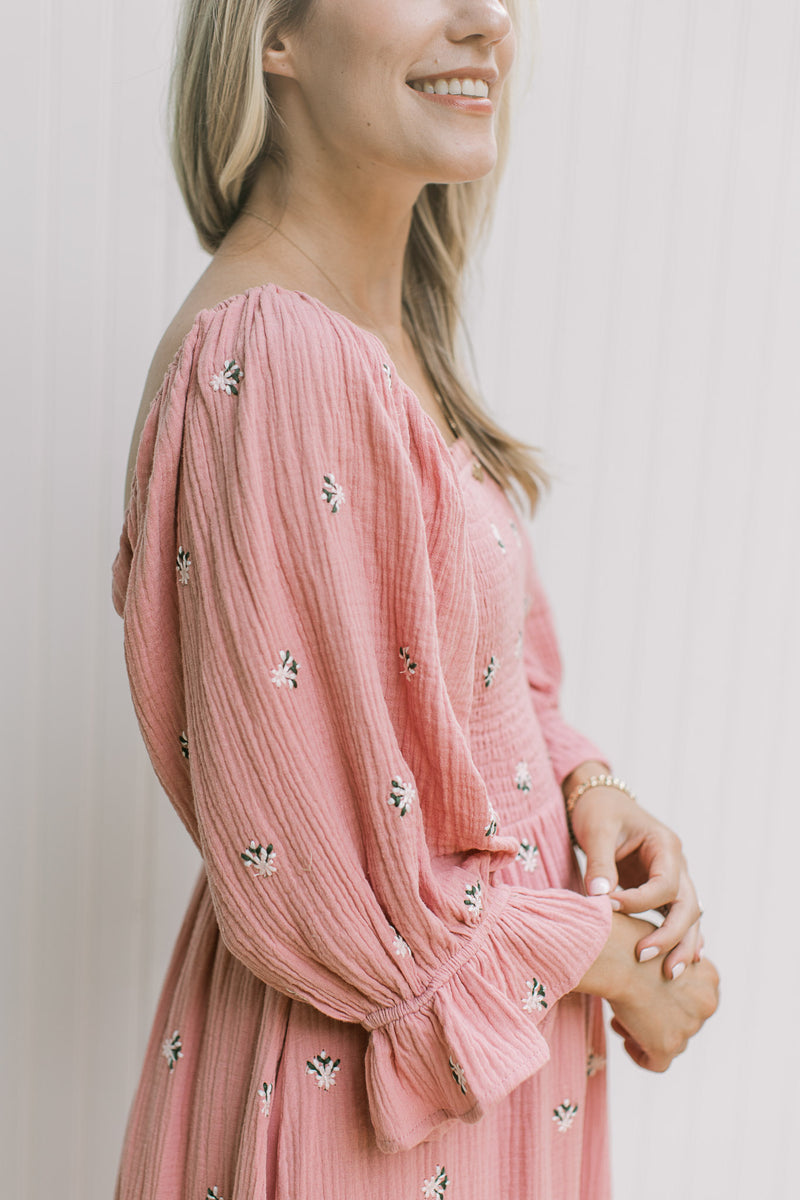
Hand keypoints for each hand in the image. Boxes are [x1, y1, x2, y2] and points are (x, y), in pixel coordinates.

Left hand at [565, 764, 703, 979]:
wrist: (601, 802)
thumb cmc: (599, 811)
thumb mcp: (597, 831)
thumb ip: (600, 863)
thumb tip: (599, 898)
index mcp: (665, 845)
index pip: (664, 883)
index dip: (639, 901)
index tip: (610, 908)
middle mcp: (677, 864)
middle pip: (688, 905)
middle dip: (671, 935)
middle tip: (644, 958)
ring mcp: (674, 879)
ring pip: (690, 917)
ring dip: (682, 945)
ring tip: (669, 975)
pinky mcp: (662, 892)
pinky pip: (677, 918)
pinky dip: (680, 940)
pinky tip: (677, 964)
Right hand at [577, 915, 719, 1071]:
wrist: (619, 954)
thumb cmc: (631, 940)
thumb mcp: (662, 944)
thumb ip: (671, 963)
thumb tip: (658, 978)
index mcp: (709, 977)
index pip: (694, 999)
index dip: (670, 997)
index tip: (646, 989)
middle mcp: (707, 1004)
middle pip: (684, 1022)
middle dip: (658, 1016)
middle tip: (632, 1006)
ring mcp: (689, 1026)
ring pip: (670, 1041)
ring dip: (647, 1032)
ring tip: (621, 1016)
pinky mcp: (668, 1044)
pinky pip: (656, 1063)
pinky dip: (639, 1053)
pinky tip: (622, 1033)